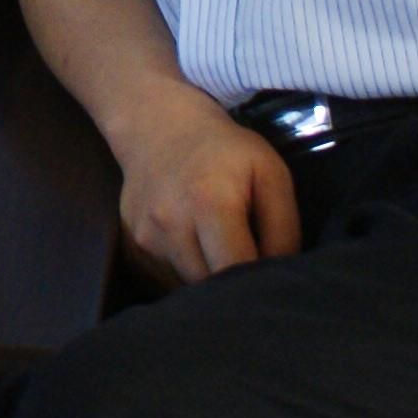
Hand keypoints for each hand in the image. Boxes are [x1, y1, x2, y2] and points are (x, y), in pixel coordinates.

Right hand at [107, 84, 301, 284]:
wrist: (160, 127)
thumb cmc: (225, 150)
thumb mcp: (270, 173)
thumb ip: (284, 229)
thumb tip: (281, 276)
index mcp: (209, 203)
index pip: (235, 269)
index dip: (257, 283)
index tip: (270, 278)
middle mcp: (170, 225)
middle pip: (210, 286)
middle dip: (233, 286)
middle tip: (248, 265)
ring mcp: (145, 238)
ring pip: (187, 290)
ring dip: (209, 283)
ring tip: (221, 253)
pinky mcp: (132, 248)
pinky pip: (166, 283)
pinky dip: (187, 276)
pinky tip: (196, 250)